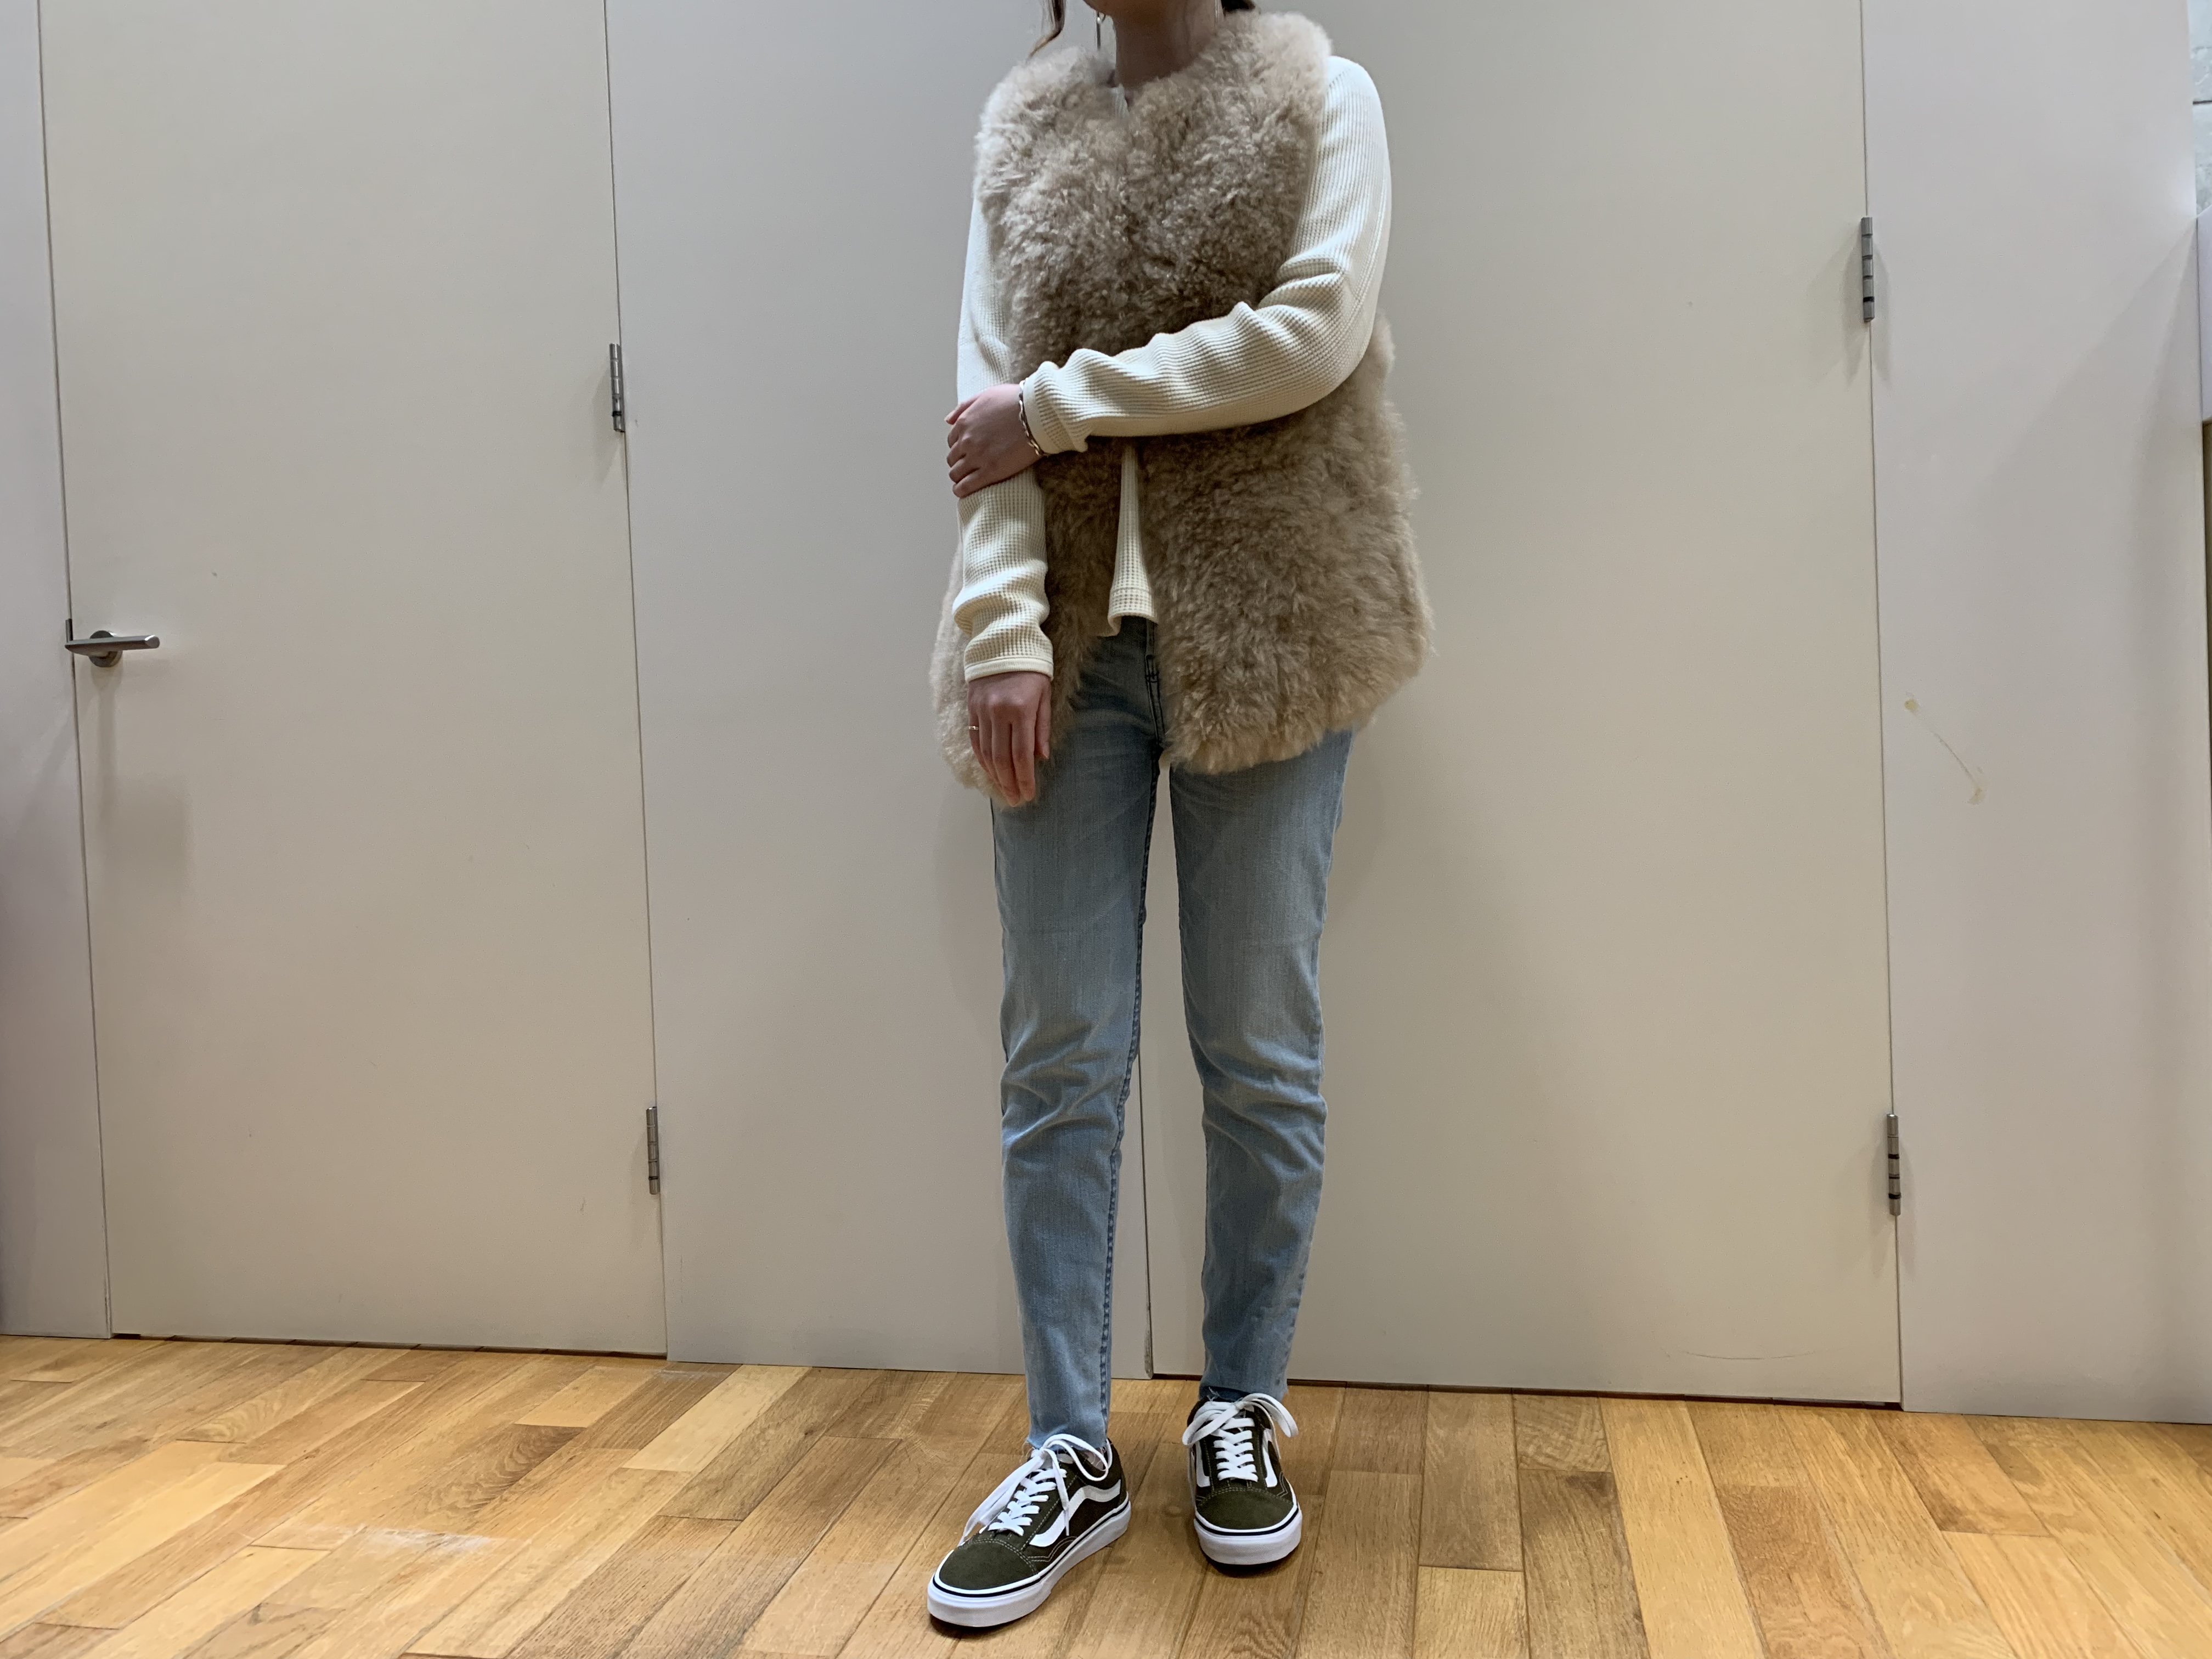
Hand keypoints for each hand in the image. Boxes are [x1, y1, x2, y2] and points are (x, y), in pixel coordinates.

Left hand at [947, 383, 1038, 498]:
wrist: (1037, 414)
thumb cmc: (1016, 401)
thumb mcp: (987, 395)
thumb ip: (965, 407)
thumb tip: (947, 420)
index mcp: (965, 422)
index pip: (952, 441)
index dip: (959, 448)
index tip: (966, 452)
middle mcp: (967, 440)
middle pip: (953, 458)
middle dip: (958, 462)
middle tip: (968, 467)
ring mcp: (977, 457)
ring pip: (956, 473)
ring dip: (958, 477)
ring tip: (965, 481)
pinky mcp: (990, 472)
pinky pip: (967, 485)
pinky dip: (961, 490)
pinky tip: (962, 492)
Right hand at [969, 670, 1051, 804]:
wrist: (1003, 641)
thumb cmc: (1032, 667)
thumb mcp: (1045, 694)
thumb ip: (1042, 727)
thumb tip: (1040, 758)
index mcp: (1020, 709)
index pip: (1021, 755)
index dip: (1025, 779)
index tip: (1028, 794)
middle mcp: (998, 712)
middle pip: (1001, 759)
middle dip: (1009, 783)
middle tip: (1016, 799)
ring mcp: (981, 711)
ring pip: (986, 753)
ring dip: (995, 775)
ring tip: (1004, 790)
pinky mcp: (971, 708)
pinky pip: (975, 740)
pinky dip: (982, 759)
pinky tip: (990, 771)